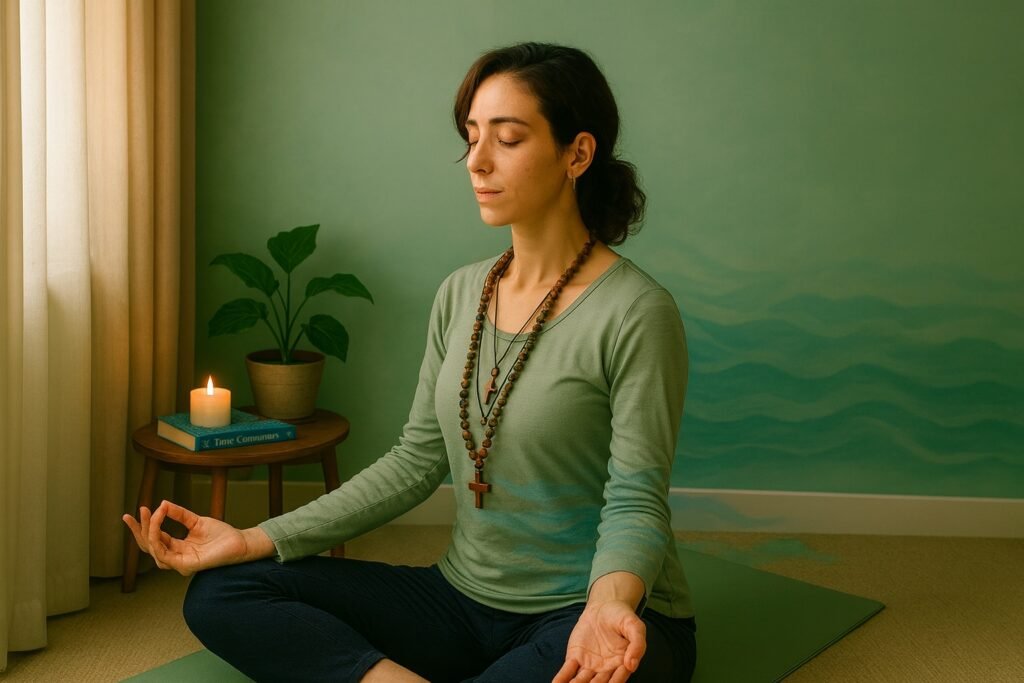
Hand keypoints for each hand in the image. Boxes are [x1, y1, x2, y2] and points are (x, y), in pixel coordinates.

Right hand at [122, 500, 258, 575]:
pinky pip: (163, 554)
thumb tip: (162, 503)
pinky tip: (156, 523)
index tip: (140, 509)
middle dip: (138, 530)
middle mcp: (176, 557)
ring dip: (147, 531)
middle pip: (148, 546)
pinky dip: (157, 537)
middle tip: (131, 514)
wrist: (239, 542)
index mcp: (177, 548)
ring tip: (148, 514)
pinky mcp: (185, 565)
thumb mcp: (195, 521)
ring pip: (153, 550)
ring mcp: (179, 563)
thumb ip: (179, 514)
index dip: (145, 525)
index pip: (154, 539)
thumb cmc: (221, 535)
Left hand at [553, 600, 646, 682]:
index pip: (618, 677)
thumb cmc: (622, 617)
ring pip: (582, 681)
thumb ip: (637, 644)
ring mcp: (590, 665)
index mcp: (622, 664)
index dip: (615, 682)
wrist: (603, 607)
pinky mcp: (575, 658)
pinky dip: (562, 678)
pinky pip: (568, 670)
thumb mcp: (634, 626)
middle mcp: (606, 669)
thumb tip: (631, 664)